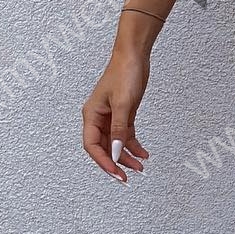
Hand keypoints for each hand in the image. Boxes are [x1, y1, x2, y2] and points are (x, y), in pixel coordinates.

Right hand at [82, 50, 151, 184]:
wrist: (134, 55)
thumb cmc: (124, 73)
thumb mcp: (123, 104)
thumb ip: (119, 130)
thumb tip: (115, 152)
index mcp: (91, 115)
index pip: (92, 146)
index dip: (103, 162)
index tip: (116, 172)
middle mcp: (98, 118)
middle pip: (103, 148)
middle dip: (115, 163)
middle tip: (127, 178)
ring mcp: (111, 117)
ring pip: (115, 144)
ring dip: (126, 156)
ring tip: (140, 167)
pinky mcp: (123, 114)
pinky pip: (125, 135)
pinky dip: (133, 145)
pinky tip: (143, 154)